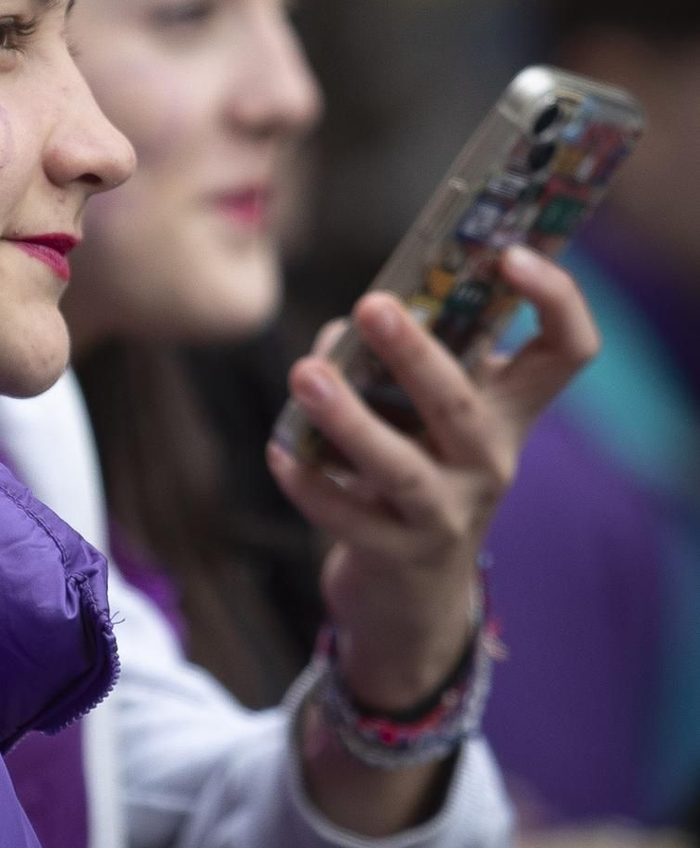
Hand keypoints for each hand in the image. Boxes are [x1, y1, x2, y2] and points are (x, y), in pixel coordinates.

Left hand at [268, 246, 598, 714]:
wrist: (411, 594)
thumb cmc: (415, 470)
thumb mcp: (426, 415)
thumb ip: (394, 364)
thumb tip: (341, 331)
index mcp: (510, 411)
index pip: (568, 350)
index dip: (556, 298)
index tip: (513, 253)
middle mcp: (491, 460)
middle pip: (464, 403)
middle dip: (416, 354)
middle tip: (371, 306)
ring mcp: (447, 513)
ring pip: (400, 468)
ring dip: (350, 419)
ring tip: (304, 375)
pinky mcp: (397, 556)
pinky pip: (348, 518)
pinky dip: (310, 484)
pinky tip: (278, 451)